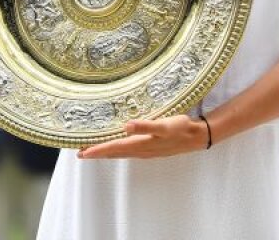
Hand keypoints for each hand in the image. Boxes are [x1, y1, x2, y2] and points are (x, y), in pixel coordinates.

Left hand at [79, 115, 208, 159]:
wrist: (197, 137)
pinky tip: (118, 147)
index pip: (114, 148)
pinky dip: (118, 150)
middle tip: (80, 153)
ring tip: (94, 151)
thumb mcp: (165, 125)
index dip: (97, 150)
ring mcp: (146, 151)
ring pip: (121, 153)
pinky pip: (129, 151)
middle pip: (115, 153)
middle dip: (98, 153)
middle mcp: (141, 150)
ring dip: (107, 152)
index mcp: (141, 144)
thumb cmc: (181, 128)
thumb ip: (145, 126)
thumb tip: (126, 126)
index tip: (82, 152)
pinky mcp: (151, 149)